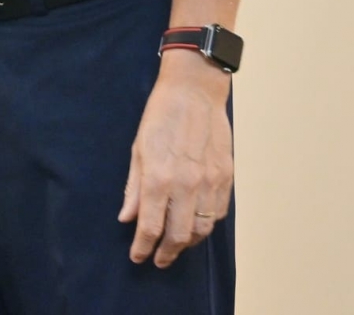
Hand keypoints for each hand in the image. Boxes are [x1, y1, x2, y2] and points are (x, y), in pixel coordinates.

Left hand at [119, 51, 233, 267]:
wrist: (194, 93)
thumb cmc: (160, 117)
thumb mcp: (137, 150)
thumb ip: (133, 187)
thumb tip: (126, 218)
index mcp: (158, 177)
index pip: (150, 225)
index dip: (143, 246)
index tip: (137, 257)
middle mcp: (186, 185)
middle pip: (179, 235)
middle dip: (166, 252)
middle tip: (158, 259)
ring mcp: (210, 183)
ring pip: (202, 229)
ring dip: (188, 244)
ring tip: (175, 246)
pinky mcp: (227, 178)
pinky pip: (218, 214)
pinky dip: (206, 226)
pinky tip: (195, 226)